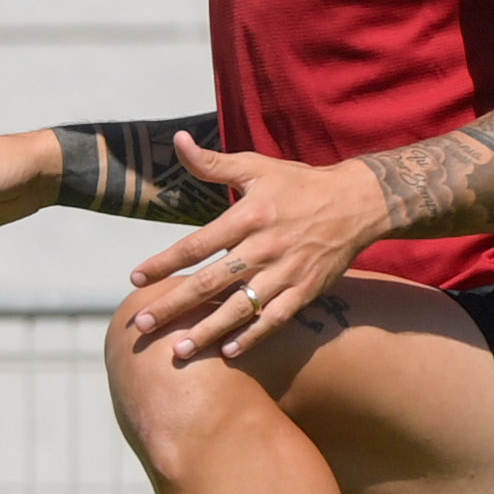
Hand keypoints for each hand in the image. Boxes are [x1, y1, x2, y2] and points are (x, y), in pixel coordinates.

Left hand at [125, 136, 378, 369]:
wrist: (357, 203)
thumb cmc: (299, 184)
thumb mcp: (256, 167)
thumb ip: (213, 163)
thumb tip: (178, 141)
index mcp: (249, 217)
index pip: (196, 245)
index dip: (164, 262)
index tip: (135, 279)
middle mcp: (264, 248)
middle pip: (210, 282)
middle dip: (174, 305)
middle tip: (143, 324)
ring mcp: (286, 273)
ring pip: (240, 308)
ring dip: (207, 331)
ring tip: (179, 350)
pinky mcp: (305, 291)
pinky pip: (274, 319)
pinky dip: (252, 336)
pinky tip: (227, 351)